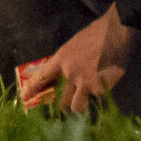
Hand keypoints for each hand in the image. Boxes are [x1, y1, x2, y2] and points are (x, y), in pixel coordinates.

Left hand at [18, 4, 135, 114]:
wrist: (116, 30)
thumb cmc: (98, 33)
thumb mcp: (76, 44)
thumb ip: (69, 61)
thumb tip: (67, 75)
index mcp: (62, 58)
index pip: (42, 77)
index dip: (32, 89)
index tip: (25, 98)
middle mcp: (70, 72)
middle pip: (62, 99)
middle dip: (65, 107)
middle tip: (67, 109)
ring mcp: (84, 81)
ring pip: (77, 106)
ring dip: (82, 106)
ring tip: (88, 103)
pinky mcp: (99, 87)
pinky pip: (99, 99)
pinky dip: (103, 95)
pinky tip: (108, 84)